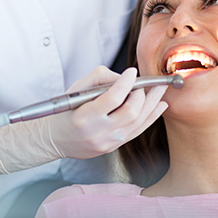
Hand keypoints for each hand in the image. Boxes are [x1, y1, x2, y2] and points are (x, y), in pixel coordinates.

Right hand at [49, 66, 167, 158]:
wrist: (57, 138)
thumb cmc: (66, 110)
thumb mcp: (76, 89)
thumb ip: (100, 78)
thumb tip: (124, 78)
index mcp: (85, 117)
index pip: (113, 98)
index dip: (126, 83)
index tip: (132, 71)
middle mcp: (99, 132)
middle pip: (131, 111)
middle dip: (142, 94)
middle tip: (144, 83)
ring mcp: (109, 142)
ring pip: (139, 121)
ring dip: (152, 103)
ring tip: (160, 89)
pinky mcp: (115, 146)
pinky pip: (138, 130)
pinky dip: (152, 116)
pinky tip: (160, 105)